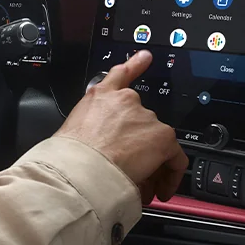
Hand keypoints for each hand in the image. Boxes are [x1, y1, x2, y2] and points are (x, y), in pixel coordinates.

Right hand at [55, 50, 187, 204]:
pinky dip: (171, 173)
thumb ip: (90, 132)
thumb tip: (100, 153)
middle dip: (138, 147)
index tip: (145, 57)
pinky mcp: (162, 137)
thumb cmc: (69, 156)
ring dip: (149, 164)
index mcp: (99, 96)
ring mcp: (146, 118)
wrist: (80, 169)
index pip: (120, 74)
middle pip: (141, 124)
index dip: (135, 64)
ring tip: (137, 187)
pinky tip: (165, 187)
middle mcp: (125, 101)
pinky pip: (175, 157)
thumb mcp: (71, 133)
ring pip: (155, 143)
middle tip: (130, 169)